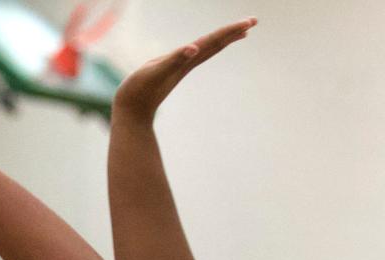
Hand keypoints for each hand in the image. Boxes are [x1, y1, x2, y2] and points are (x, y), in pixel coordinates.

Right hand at [113, 18, 256, 123]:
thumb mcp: (156, 71)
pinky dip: (203, 47)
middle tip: (253, 21)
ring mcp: (180, 67)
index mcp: (187, 60)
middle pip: (216, 44)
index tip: (249, 23)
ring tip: (238, 33)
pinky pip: (193, 54)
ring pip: (207, 49)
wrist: (131, 112)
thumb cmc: (140, 91)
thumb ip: (175, 59)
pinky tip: (205, 46)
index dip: (231, 30)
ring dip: (223, 40)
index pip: (214, 41)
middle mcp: (188, 63)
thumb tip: (194, 49)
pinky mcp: (171, 70)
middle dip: (234, 32)